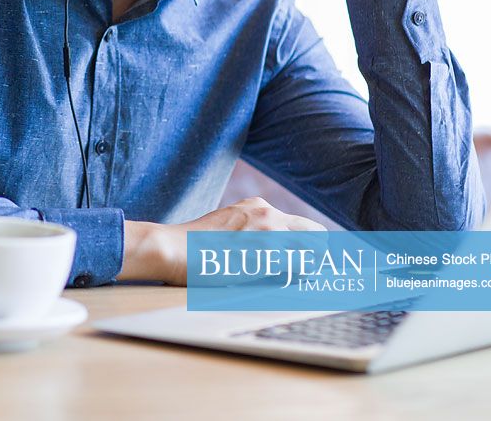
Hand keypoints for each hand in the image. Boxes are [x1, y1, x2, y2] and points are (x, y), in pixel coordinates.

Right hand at [119, 197, 326, 285]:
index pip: (301, 225)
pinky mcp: (266, 254)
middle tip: (308, 274)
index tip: (306, 261)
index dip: (308, 246)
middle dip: (317, 256)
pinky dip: (297, 279)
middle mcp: (268, 214)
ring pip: (313, 253)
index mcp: (258, 206)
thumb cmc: (193, 246)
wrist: (173, 248)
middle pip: (317, 236)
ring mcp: (269, 233)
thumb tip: (273, 255)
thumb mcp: (227, 226)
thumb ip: (251, 233)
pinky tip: (283, 284)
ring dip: (309, 269)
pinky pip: (300, 269)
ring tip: (294, 282)